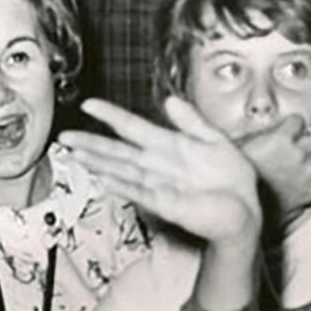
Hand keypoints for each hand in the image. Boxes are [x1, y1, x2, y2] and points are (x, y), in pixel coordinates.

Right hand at [60, 96, 261, 244]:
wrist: (246, 210)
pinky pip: (139, 193)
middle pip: (116, 151)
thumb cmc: (231, 178)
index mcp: (166, 144)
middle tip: (64, 136)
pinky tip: (104, 179)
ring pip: (120, 171)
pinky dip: (122, 186)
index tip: (88, 104)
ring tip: (74, 153)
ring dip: (97, 163)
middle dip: (89, 143)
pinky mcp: (166, 205)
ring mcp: (157, 185)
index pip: (131, 126)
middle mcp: (155, 164)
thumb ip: (192, 121)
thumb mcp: (214, 140)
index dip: (110, 115)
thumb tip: (169, 100)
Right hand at [239, 115, 310, 222]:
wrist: (251, 206)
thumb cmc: (244, 177)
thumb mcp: (244, 148)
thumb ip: (262, 135)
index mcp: (280, 139)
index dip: (294, 124)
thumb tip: (271, 128)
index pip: (298, 120)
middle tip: (307, 137)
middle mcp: (298, 153)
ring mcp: (309, 171)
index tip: (291, 128)